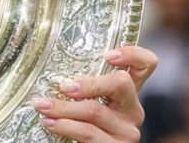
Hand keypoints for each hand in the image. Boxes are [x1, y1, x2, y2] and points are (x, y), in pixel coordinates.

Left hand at [33, 45, 157, 141]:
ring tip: (42, 106)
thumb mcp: (84, 100)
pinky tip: (49, 123)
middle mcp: (132, 109)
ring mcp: (127, 130)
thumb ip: (80, 85)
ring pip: (95, 110)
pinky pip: (89, 133)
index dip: (132, 55)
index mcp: (126, 92)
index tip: (107, 55)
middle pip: (120, 83)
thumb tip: (46, 68)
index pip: (145, 65)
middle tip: (63, 86)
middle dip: (88, 84)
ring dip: (63, 108)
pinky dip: (64, 126)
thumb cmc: (81, 121)